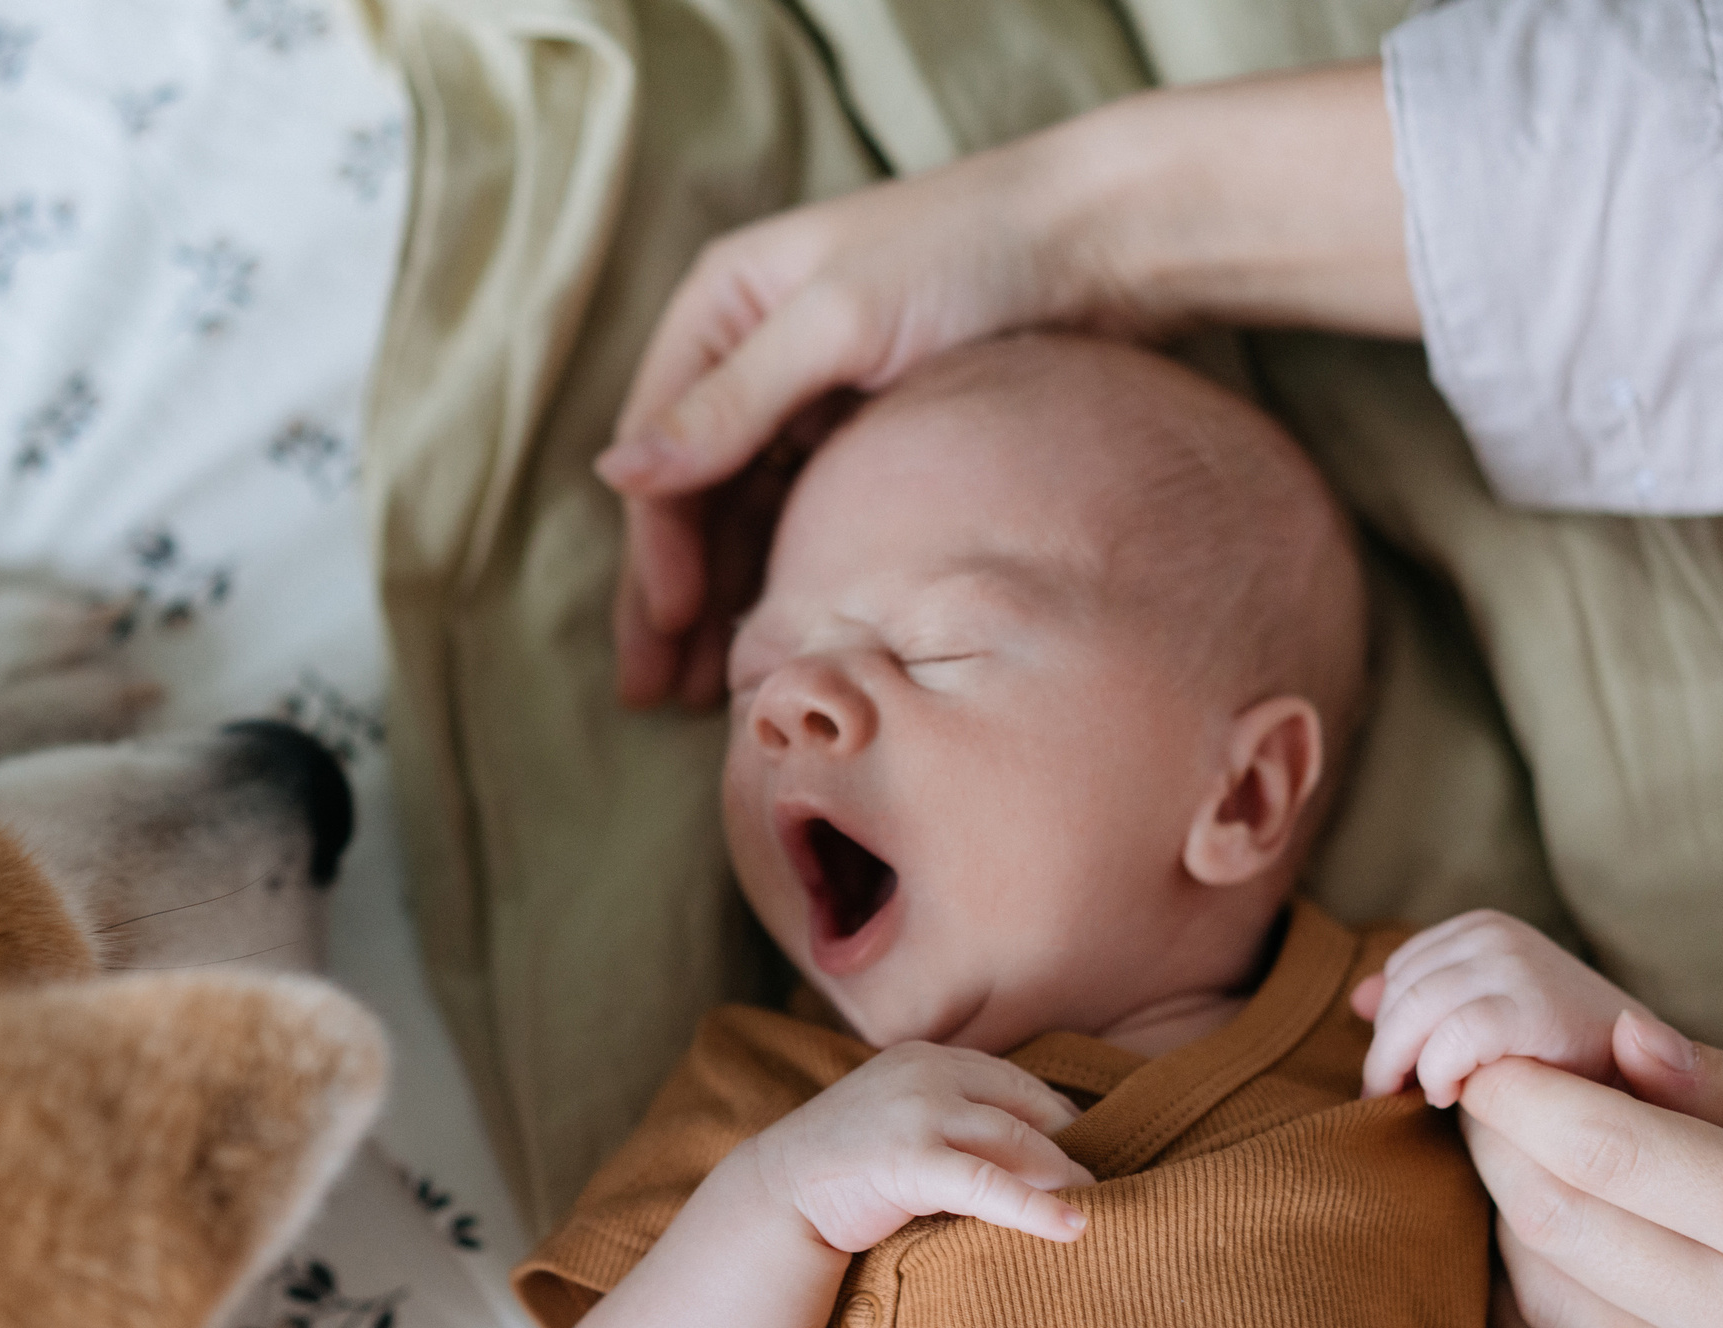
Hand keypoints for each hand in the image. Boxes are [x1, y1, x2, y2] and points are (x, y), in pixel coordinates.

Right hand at [598, 138, 1101, 709]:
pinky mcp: (866, 429)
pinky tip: (784, 636)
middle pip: (688, 491)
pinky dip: (786, 573)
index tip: (668, 628)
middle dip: (668, 593)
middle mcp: (753, 350)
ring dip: (720, 598)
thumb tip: (616, 475)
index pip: (660, 445)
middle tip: (650, 691)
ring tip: (709, 692)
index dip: (655, 544)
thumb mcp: (840, 321)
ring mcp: (808, 393)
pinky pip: (803, 514)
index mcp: (725, 304)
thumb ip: (732, 402)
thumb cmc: (972, 250)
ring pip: (740, 513)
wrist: (1106, 241)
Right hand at [746, 1041, 1089, 1251]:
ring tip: (1100, 1204)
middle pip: (1025, 1107)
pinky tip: (1073, 1227)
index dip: (1055, 1116)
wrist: (776, 1194)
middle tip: (1101, 1181)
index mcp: (925, 1055)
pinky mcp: (911, 1160)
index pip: (1012, 1080)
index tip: (1083, 1148)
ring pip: (1017, 1141)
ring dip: (1065, 1177)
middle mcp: (926, 1072)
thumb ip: (948, 1114)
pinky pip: (991, 1185)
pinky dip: (1038, 1208)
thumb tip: (1023, 1146)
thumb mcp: (898, 1118)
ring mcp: (918, 1112)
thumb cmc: (842, 1166)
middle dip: (1067, 1146)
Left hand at [1353, 909, 1640, 1105]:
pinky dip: (1438, 1073)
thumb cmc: (1558, 1054)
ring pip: (1414, 1014)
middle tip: (1389, 1096)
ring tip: (1429, 1098)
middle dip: (1386, 1052)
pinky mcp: (1533, 1006)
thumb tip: (1357, 998)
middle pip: (1400, 993)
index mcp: (1481, 928)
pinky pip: (1452, 1039)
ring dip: (1405, 1066)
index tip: (1398, 1074)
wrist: (1645, 1079)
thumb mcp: (1482, 1014)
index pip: (1399, 973)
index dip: (1389, 1028)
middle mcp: (1496, 935)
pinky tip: (1452, 1096)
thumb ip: (1422, 1004)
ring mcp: (1516, 965)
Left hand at [1467, 1013, 1722, 1327]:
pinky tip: (1527, 1258)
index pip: (1609, 1154)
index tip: (1487, 1054)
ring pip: (1541, 1305)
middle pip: (1556, 1225)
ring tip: (1513, 1163)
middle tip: (1486, 1095)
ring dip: (1500, 1225)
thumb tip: (1617, 1039)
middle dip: (1494, 1146)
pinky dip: (1518, 1316)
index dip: (1521, 1094)